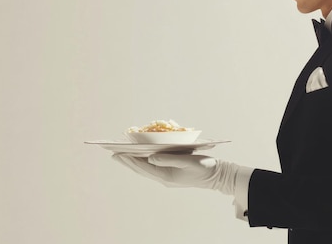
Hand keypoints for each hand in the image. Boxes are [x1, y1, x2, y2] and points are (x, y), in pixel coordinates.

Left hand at [112, 153, 239, 194]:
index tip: (119, 153)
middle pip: (142, 170)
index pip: (144, 167)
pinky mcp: (171, 175)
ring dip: (134, 163)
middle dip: (128, 162)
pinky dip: (144, 163)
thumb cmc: (205, 167)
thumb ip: (168, 160)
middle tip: (113, 154)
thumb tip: (150, 158)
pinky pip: (153, 169)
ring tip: (122, 156)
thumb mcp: (188, 161)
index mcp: (167, 176)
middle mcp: (165, 179)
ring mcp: (168, 178)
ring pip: (146, 170)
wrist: (217, 176)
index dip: (130, 160)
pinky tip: (141, 158)